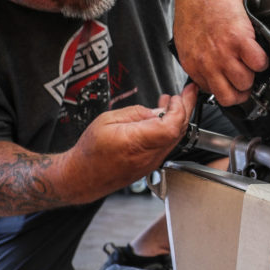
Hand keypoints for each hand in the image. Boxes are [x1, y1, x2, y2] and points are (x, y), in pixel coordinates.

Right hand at [71, 83, 198, 192]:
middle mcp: (148, 156)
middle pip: (178, 131)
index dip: (178, 110)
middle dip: (185, 109)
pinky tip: (163, 117)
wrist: (82, 177)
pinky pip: (167, 144)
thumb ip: (136, 113)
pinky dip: (170, 128)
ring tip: (173, 101)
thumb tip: (157, 110)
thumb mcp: (107, 120)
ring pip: (175, 138)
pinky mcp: (150, 165)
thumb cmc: (90, 151)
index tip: (177, 97)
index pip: (170, 127)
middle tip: (187, 92)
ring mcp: (151, 162)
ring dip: (178, 118)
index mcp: (135, 142)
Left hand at [173, 0, 267, 105]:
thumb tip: (212, 74)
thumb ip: (199, 61)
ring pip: (246, 82)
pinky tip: (258, 47)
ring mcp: (223, 53)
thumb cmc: (196, 8)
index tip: (234, 82)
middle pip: (231, 96)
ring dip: (253, 73)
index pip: (215, 94)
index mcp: (193, 65)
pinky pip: (259, 63)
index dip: (228, 89)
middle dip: (242, 89)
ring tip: (252, 59)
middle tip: (247, 75)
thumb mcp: (188, 41)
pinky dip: (262, 58)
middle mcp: (207, 63)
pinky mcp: (239, 39)